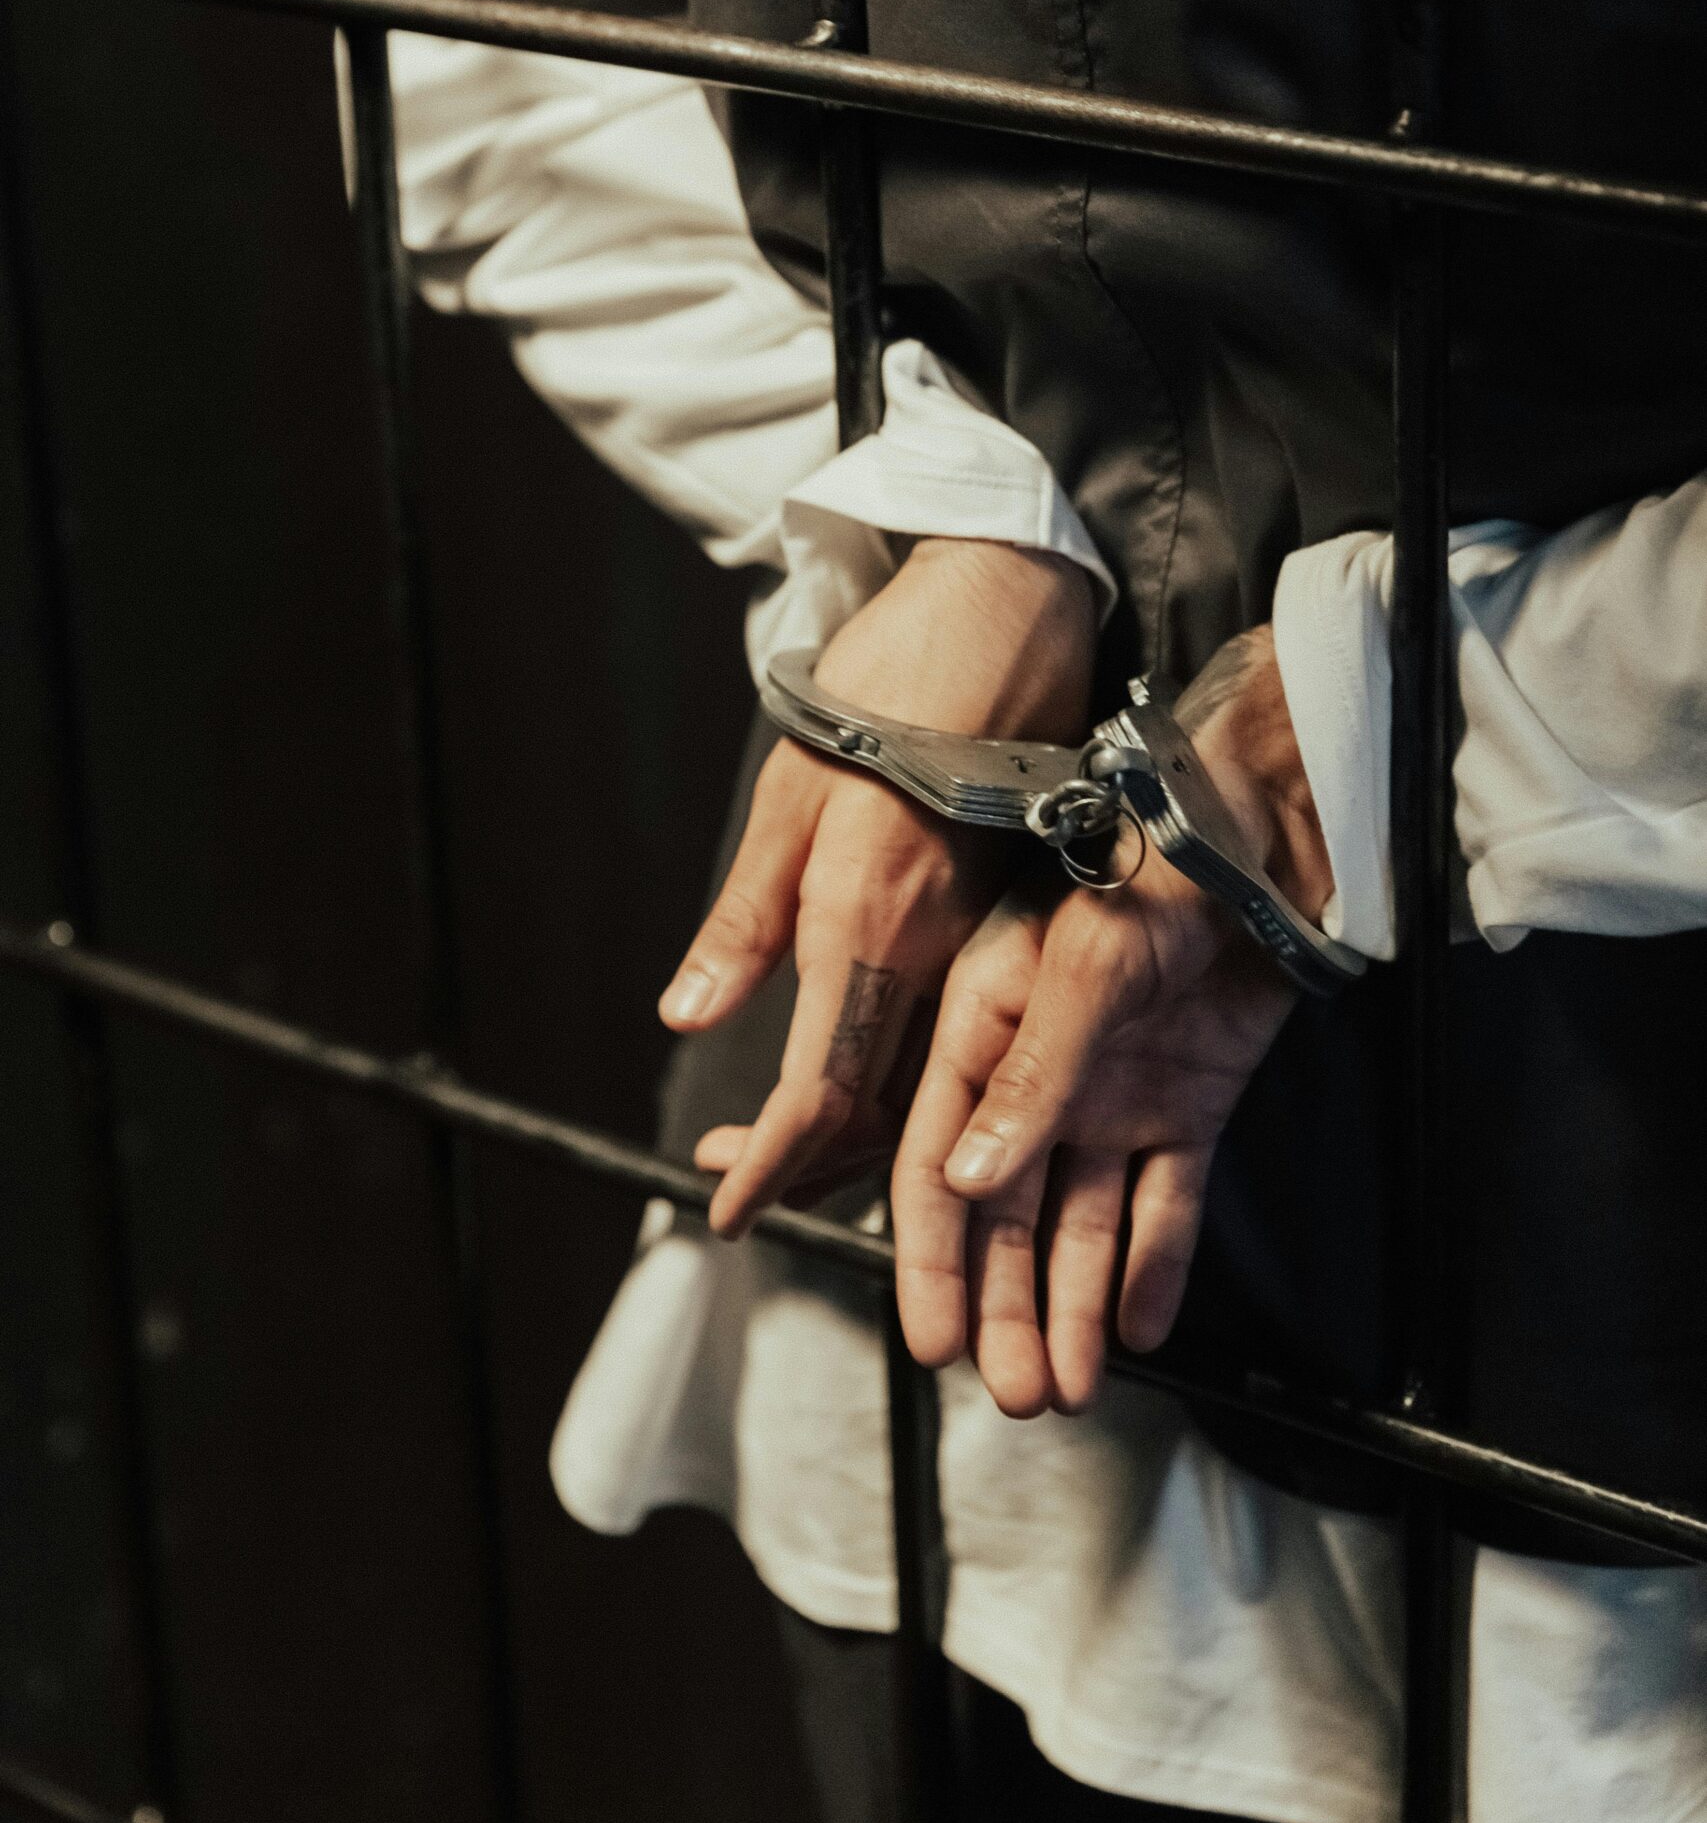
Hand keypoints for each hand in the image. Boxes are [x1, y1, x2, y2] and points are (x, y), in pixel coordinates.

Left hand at [661, 537, 1097, 1237]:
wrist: (1000, 614)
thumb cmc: (885, 690)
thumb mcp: (789, 795)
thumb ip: (746, 919)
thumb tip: (691, 1016)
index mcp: (869, 920)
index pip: (821, 1091)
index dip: (772, 1164)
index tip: (727, 1207)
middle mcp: (939, 947)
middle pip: (882, 1110)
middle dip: (809, 1168)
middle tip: (742, 1185)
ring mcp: (990, 934)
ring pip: (931, 1081)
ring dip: (862, 1135)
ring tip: (796, 1156)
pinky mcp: (1020, 915)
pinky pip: (968, 1033)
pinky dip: (916, 1079)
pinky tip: (879, 1082)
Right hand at [891, 626, 1332, 1415]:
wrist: (1268, 832)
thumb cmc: (1157, 861)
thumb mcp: (1081, 964)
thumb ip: (1028, 1072)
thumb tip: (966, 1179)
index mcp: (985, 1026)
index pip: (935, 1162)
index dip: (929, 1255)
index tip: (931, 1339)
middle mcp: (1039, 1071)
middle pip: (1004, 1213)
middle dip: (1003, 1306)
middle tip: (1012, 1393)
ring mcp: (1115, 1091)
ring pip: (1078, 1222)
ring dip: (1067, 1304)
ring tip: (1065, 1390)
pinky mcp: (1189, 1101)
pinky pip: (1164, 1202)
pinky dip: (1152, 1265)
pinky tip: (1140, 1330)